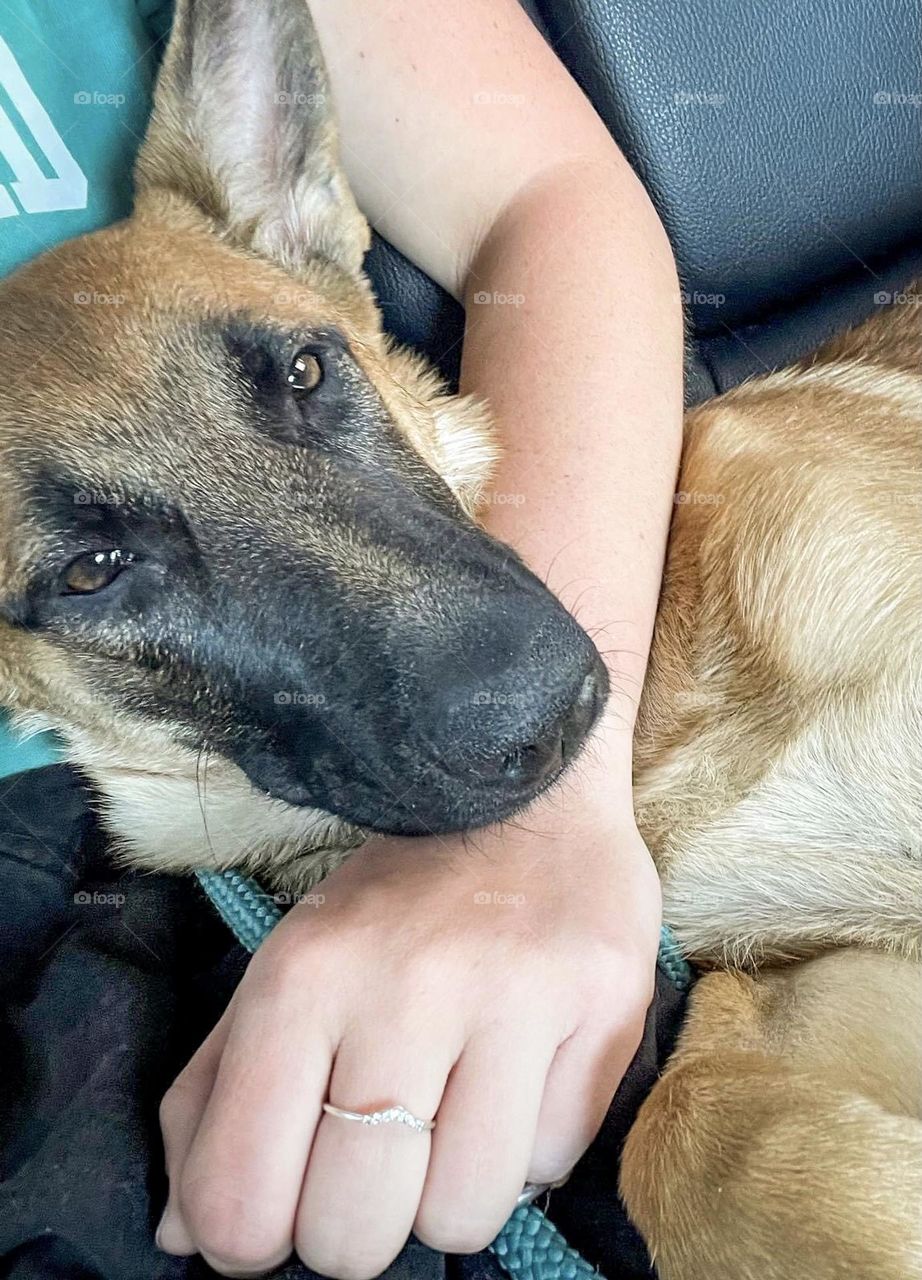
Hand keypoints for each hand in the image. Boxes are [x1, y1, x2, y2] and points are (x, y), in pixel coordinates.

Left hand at [156, 784, 660, 1278]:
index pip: (241, 1199)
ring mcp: (518, 997)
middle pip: (354, 1234)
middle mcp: (408, 988)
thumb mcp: (282, 972)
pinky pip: (551, 1165)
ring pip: (462, 1217)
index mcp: (304, 978)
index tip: (278, 1212)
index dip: (249, 1241)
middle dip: (356, 1224)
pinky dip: (526, 1146)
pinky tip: (518, 1076)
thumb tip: (183, 1232)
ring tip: (453, 1116)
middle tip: (375, 1160)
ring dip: (449, 1191)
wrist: (521, 791)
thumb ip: (215, 1096)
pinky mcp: (608, 1007)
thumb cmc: (392, 903)